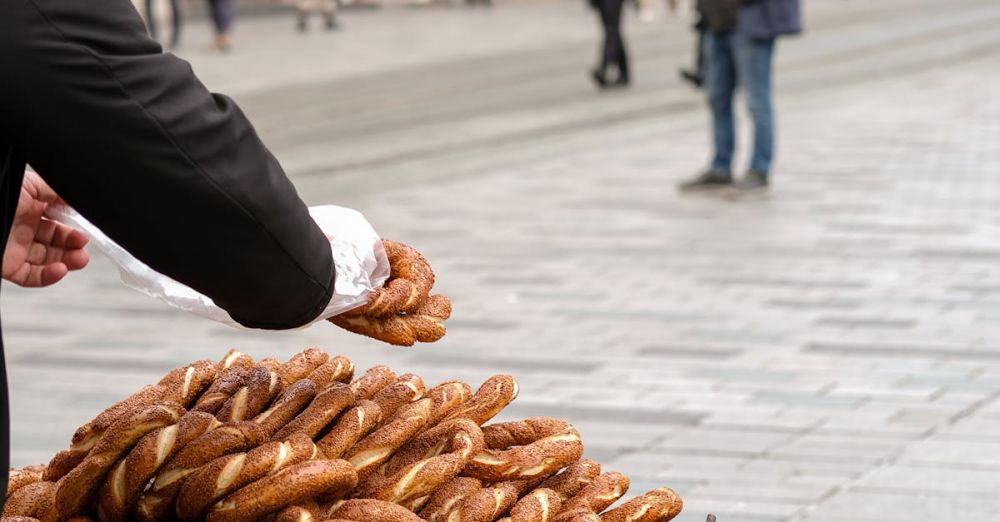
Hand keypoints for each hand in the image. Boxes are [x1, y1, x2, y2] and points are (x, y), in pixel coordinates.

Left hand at [2, 171, 88, 286]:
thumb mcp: (29, 184)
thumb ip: (55, 191)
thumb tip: (75, 202)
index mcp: (27, 209)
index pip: (56, 223)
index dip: (72, 228)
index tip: (85, 231)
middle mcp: (22, 230)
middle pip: (55, 243)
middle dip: (73, 245)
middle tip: (83, 246)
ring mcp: (16, 249)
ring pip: (48, 261)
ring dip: (68, 261)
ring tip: (80, 259)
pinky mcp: (9, 267)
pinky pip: (33, 276)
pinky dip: (50, 276)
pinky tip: (61, 269)